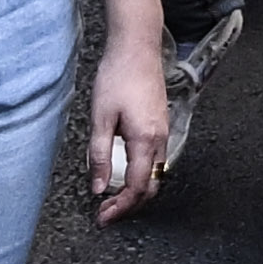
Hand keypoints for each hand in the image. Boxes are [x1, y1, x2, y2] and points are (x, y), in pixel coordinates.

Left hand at [75, 32, 171, 220]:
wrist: (137, 47)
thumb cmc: (118, 76)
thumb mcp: (101, 118)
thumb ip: (100, 156)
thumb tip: (99, 186)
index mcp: (145, 140)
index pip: (137, 187)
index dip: (121, 207)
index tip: (103, 217)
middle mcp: (160, 139)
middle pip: (151, 186)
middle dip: (130, 204)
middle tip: (106, 211)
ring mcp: (163, 131)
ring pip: (155, 173)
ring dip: (136, 189)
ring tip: (113, 195)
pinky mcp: (160, 123)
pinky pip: (156, 159)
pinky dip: (141, 174)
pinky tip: (124, 170)